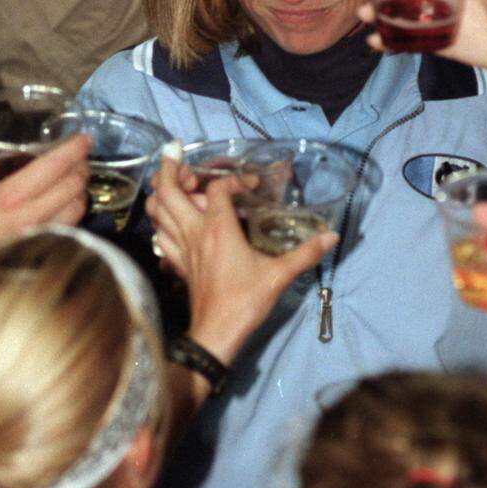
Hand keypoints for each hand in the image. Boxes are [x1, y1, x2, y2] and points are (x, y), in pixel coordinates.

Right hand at [0, 133, 89, 305]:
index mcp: (7, 198)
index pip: (52, 167)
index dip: (73, 150)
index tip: (83, 138)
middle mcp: (31, 215)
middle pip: (73, 184)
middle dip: (82, 166)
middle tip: (80, 157)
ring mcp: (44, 234)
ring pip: (79, 205)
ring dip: (82, 188)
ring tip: (76, 178)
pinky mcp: (51, 249)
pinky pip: (74, 224)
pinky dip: (77, 209)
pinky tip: (70, 203)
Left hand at [145, 157, 336, 364]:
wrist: (216, 334)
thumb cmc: (245, 302)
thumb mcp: (280, 276)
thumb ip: (305, 253)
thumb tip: (330, 236)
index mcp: (217, 229)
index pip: (217, 189)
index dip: (233, 180)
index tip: (251, 187)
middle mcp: (193, 232)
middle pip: (167, 190)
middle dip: (167, 167)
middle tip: (175, 153)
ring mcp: (180, 248)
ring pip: (156, 211)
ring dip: (159, 192)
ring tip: (172, 181)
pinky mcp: (177, 263)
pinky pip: (159, 234)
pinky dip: (160, 221)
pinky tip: (172, 219)